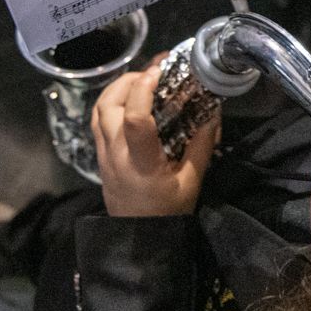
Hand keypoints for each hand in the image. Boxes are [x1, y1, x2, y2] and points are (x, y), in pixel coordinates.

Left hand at [90, 54, 219, 217]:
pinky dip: (110, 103)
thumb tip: (213, 114)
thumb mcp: (192, 182)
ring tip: (140, 81)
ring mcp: (103, 154)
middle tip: (152, 72)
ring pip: (98, 109)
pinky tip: (128, 101)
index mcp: (140, 162)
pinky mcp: (99, 156)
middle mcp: (116, 154)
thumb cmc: (167, 212)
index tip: (159, 71)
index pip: (134, 119)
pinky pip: (97, 121)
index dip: (143, 90)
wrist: (138, 239)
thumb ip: (201, 146)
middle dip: (128, 81)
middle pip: (108, 105)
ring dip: (116, 88)